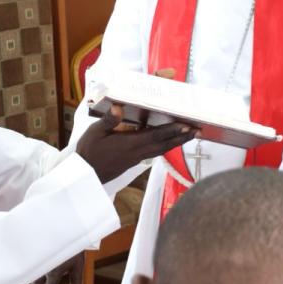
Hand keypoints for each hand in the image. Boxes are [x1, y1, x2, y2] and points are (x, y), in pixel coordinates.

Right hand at [16, 253, 83, 283]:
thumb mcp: (77, 265)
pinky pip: (27, 273)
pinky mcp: (34, 259)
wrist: (64, 230)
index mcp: (53, 273)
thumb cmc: (73, 248)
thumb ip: (76, 281)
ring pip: (26, 281)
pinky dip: (24, 282)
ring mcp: (37, 264)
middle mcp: (42, 270)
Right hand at [77, 108, 195, 183]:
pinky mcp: (134, 162)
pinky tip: (168, 143)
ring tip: (189, 135)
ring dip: (176, 142)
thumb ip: (108, 120)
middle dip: (181, 138)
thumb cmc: (89, 152)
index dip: (172, 131)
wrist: (85, 176)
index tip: (186, 126)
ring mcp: (136, 158)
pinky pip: (154, 152)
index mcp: (129, 144)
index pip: (155, 136)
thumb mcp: (94, 132)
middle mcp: (137, 152)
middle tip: (197, 131)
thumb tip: (118, 107)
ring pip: (161, 150)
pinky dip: (165, 146)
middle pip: (164, 145)